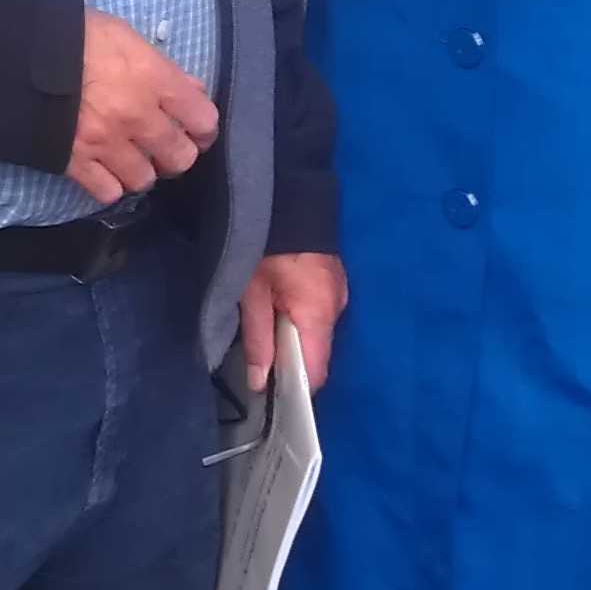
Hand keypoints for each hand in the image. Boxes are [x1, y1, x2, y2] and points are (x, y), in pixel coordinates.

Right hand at [66, 10, 219, 207]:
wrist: (16, 51)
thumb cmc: (73, 33)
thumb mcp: (124, 36)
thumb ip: (162, 66)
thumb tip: (192, 90)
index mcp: (152, 79)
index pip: (203, 118)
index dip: (204, 128)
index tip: (196, 129)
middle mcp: (136, 116)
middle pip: (180, 157)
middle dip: (177, 154)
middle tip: (165, 147)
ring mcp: (106, 142)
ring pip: (145, 179)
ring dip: (142, 170)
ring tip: (131, 158)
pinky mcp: (76, 162)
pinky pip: (108, 192)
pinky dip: (109, 184)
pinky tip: (104, 170)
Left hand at [240, 252, 348, 393]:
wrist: (289, 195)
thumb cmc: (265, 244)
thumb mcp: (251, 292)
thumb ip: (257, 339)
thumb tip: (260, 383)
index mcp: (317, 312)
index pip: (316, 371)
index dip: (295, 388)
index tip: (273, 395)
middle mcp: (336, 307)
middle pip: (317, 353)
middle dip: (291, 363)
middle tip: (261, 363)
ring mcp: (339, 293)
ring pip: (317, 335)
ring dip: (295, 340)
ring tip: (267, 335)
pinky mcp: (334, 282)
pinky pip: (319, 315)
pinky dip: (301, 322)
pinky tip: (280, 315)